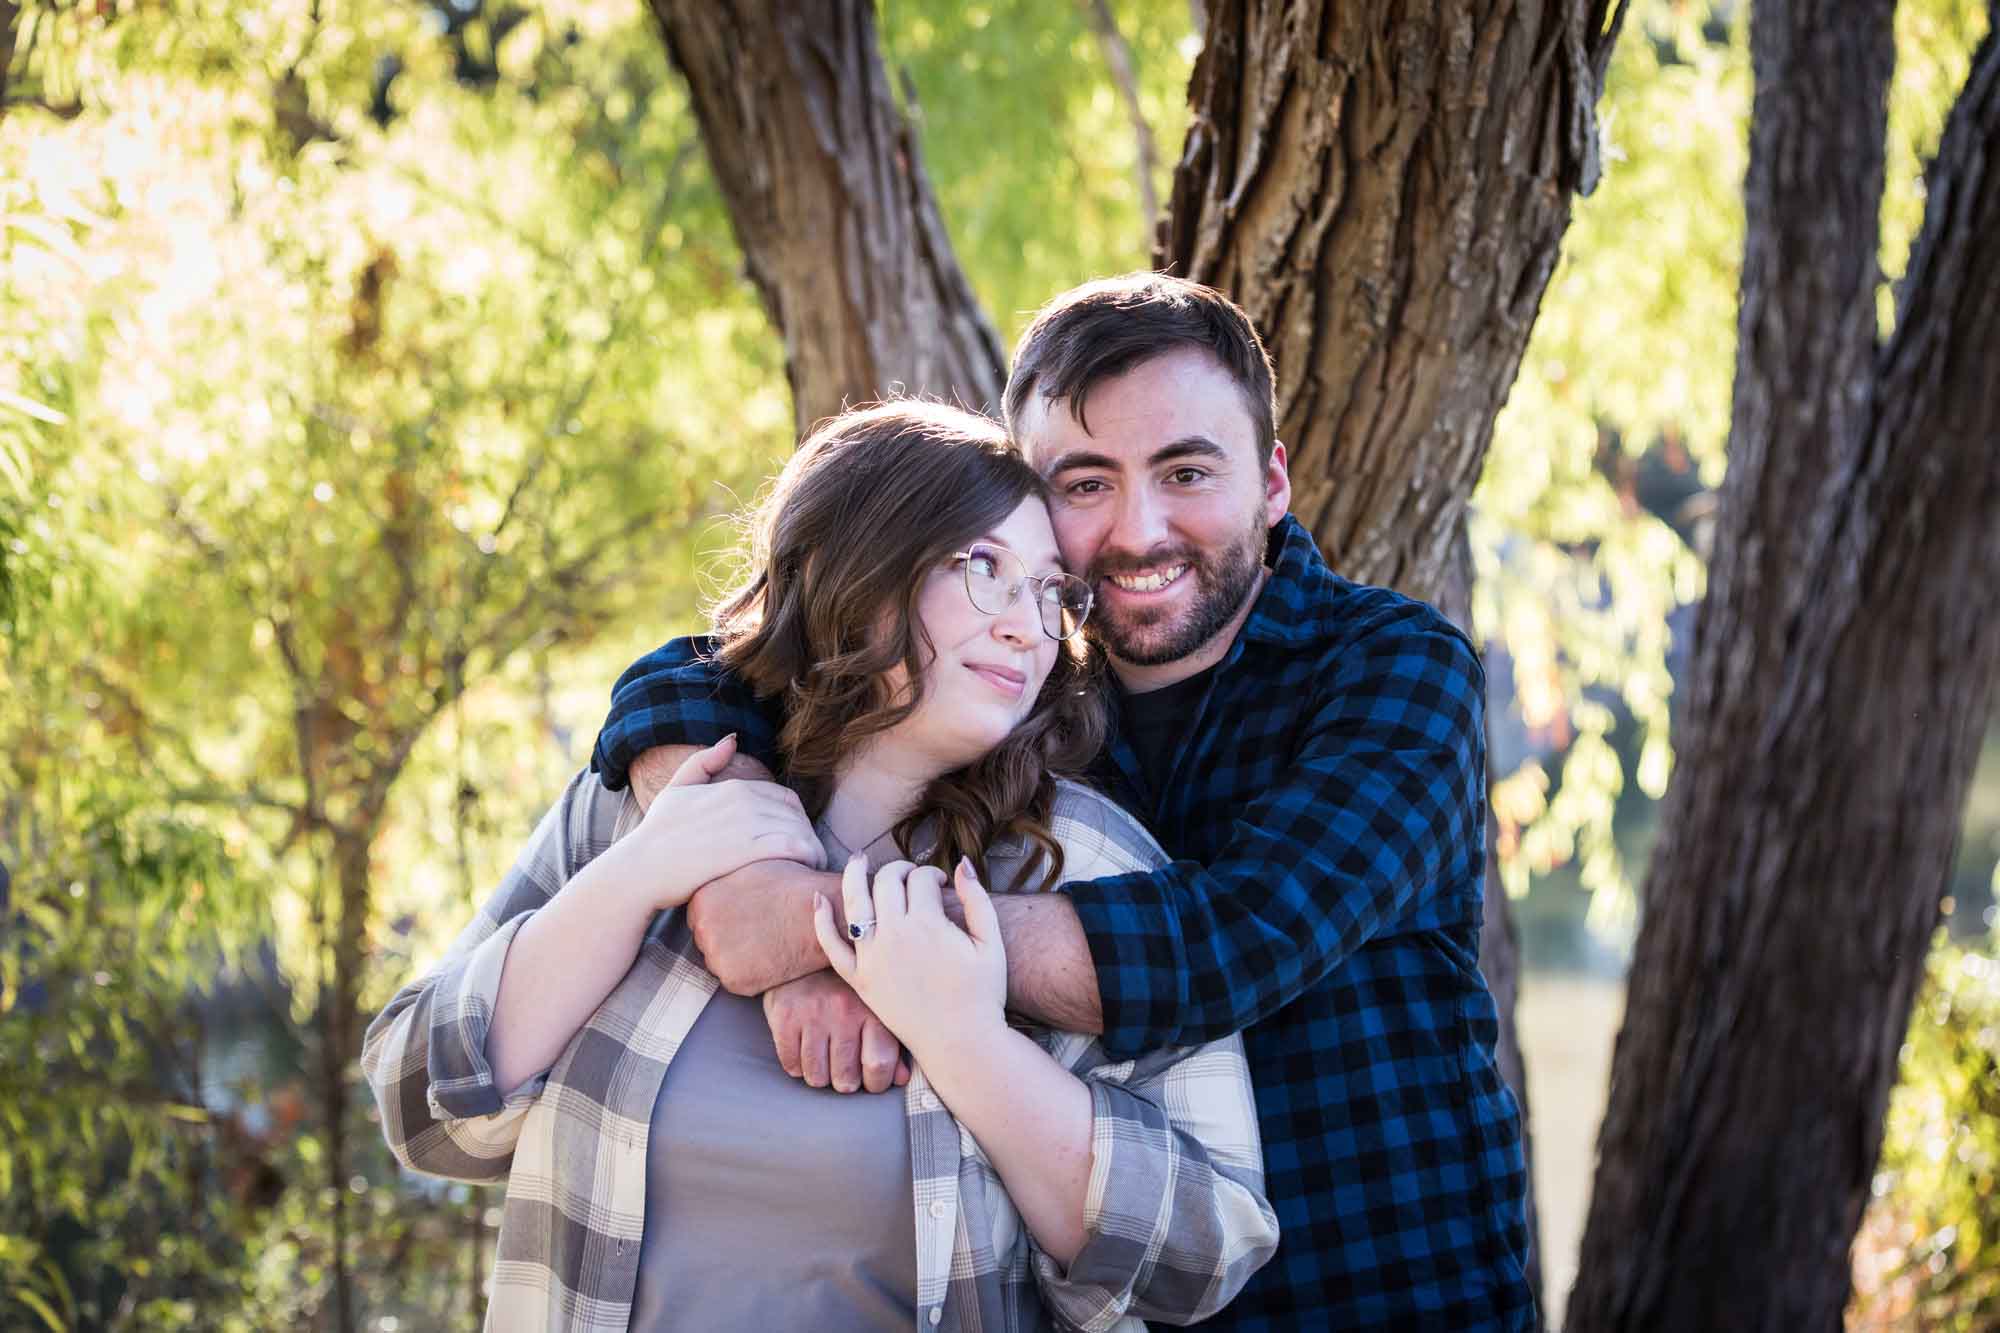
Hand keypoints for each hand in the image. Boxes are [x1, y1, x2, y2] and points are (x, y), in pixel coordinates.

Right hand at [629, 735, 823, 909]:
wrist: (640, 870)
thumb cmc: (656, 834)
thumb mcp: (677, 789)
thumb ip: (704, 762)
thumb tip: (732, 738)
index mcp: (733, 787)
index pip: (785, 798)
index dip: (795, 820)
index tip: (794, 841)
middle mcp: (743, 800)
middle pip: (797, 814)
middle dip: (807, 835)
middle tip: (806, 858)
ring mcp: (745, 824)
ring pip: (800, 830)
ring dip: (812, 849)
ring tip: (809, 868)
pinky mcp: (747, 850)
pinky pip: (794, 848)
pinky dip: (808, 857)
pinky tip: (806, 872)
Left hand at [688, 860, 837, 995]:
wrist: (820, 914)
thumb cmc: (792, 885)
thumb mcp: (749, 867)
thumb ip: (723, 879)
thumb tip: (716, 875)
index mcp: (702, 899)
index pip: (700, 916)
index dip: (724, 917)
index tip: (744, 916)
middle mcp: (702, 929)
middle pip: (707, 941)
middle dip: (727, 938)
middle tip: (757, 931)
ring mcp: (717, 957)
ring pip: (721, 962)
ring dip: (738, 958)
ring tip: (766, 943)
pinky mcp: (735, 981)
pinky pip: (737, 981)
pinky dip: (752, 975)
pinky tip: (771, 958)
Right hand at [761, 971, 909, 1093]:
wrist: (807, 947)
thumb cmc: (847, 985)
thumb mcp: (875, 1006)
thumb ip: (891, 1042)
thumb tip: (900, 1078)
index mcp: (872, 1010)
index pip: (879, 1065)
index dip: (876, 1083)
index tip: (871, 1080)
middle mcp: (844, 1012)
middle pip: (846, 1078)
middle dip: (845, 1082)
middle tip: (843, 1071)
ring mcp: (812, 1015)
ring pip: (816, 1077)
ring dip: (820, 1076)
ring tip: (823, 1060)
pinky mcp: (785, 1016)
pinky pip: (791, 1064)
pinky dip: (797, 1065)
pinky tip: (804, 1050)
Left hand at [813, 855, 1007, 1060]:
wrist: (960, 1042)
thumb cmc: (982, 994)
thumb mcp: (991, 943)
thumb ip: (977, 899)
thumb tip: (961, 863)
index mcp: (929, 924)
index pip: (921, 879)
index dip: (932, 874)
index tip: (940, 883)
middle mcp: (895, 935)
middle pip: (887, 882)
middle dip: (899, 869)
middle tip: (909, 876)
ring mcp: (873, 957)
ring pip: (855, 903)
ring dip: (854, 875)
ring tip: (858, 861)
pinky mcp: (859, 979)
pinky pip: (832, 946)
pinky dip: (822, 921)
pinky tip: (818, 900)